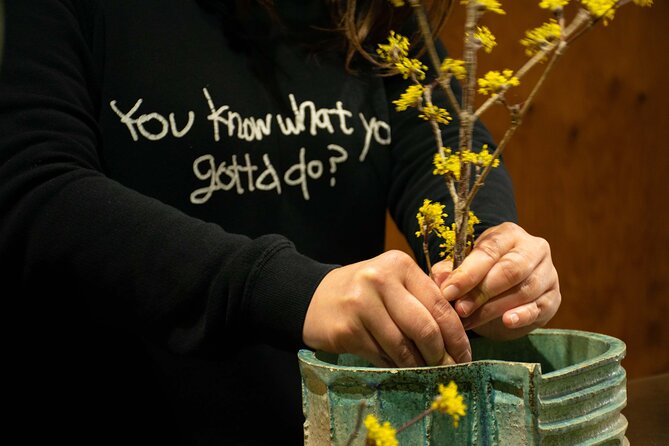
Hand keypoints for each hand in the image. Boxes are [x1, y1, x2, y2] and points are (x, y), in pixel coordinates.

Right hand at [303, 250, 470, 367]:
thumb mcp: (392, 282)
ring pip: (403, 347)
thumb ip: (422, 298)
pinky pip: (382, 356)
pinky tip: (399, 367)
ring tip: (425, 371)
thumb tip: (457, 336)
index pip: (439, 304)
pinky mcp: (347, 330)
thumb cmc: (363, 292)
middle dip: (440, 355)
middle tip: (447, 369)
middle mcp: (380, 280)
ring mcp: (361, 304)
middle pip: (424, 328)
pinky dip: (395, 366)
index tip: (464, 355)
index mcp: (399, 264)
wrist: (313, 298)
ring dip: (418, 365)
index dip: (457, 335)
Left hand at [432, 222, 560, 339]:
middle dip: (482, 292)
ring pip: (524, 290)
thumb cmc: (481, 274)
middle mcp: (533, 248)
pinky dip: (522, 315)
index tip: (448, 292)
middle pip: (510, 269)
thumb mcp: (463, 267)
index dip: (468, 272)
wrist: (506, 292)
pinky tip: (506, 322)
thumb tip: (440, 281)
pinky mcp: (554, 297)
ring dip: (494, 308)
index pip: (489, 250)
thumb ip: (449, 271)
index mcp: (508, 234)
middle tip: (460, 309)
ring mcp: (548, 273)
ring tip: (470, 321)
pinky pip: (540, 307)